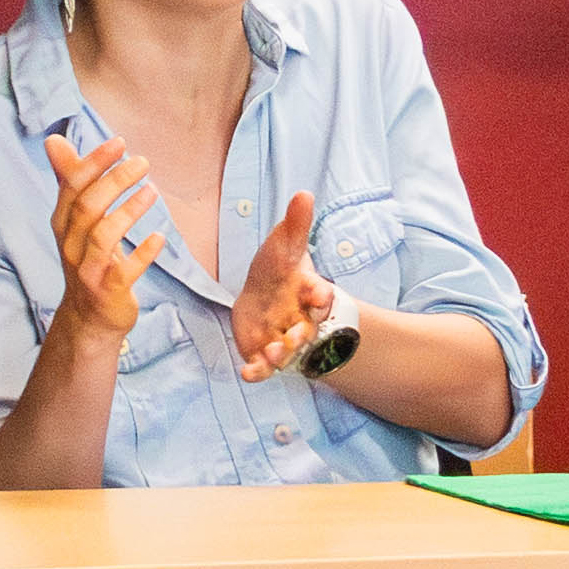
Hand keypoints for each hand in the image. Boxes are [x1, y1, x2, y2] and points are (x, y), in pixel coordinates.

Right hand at [39, 132, 167, 348]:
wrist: (88, 318)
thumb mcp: (75, 221)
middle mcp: (70, 245)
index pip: (72, 187)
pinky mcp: (108, 292)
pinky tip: (159, 237)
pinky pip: (124, 271)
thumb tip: (54, 140)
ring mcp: (88, 270)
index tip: (119, 142)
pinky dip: (142, 253)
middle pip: (87, 207)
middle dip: (114, 180)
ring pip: (103, 236)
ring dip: (129, 210)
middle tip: (142, 162)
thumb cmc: (87, 259)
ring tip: (152, 190)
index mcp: (62, 224)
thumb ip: (69, 180)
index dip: (94, 163)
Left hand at [231, 192, 342, 380]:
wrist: (262, 296)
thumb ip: (295, 225)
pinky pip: (263, 368)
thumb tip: (304, 193)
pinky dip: (257, 373)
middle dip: (302, 334)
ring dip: (282, 354)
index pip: (321, 297)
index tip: (318, 293)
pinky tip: (247, 374)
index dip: (321, 296)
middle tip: (295, 335)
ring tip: (274, 353)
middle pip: (308, 330)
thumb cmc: (279, 270)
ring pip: (288, 352)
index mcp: (308, 294)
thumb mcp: (284, 245)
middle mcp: (300, 320)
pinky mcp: (263, 354)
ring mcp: (283, 340)